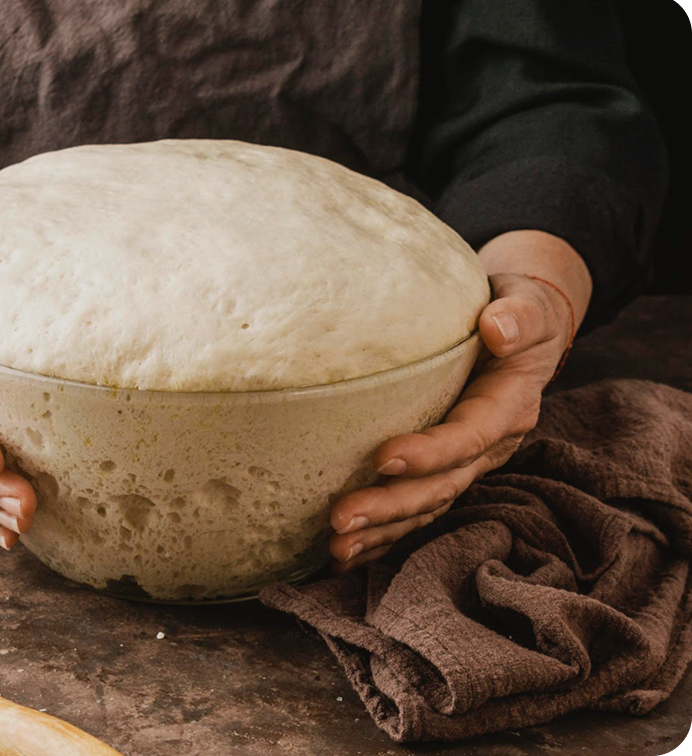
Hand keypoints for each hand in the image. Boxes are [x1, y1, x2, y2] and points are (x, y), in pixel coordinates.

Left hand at [328, 231, 590, 569]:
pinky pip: (415, 512)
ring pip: (425, 508)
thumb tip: (498, 328)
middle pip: (441, 486)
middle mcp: (489, 447)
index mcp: (508, 408)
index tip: (381, 458)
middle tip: (340, 520)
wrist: (521, 329)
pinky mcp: (445, 472)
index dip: (429, 453)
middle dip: (391, 507)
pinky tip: (344, 557)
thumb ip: (520, 317)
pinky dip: (383, 537)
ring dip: (381, 533)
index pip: (468, 437)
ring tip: (336, 549)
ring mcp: (467, 466)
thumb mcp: (527, 307)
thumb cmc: (518, 313)